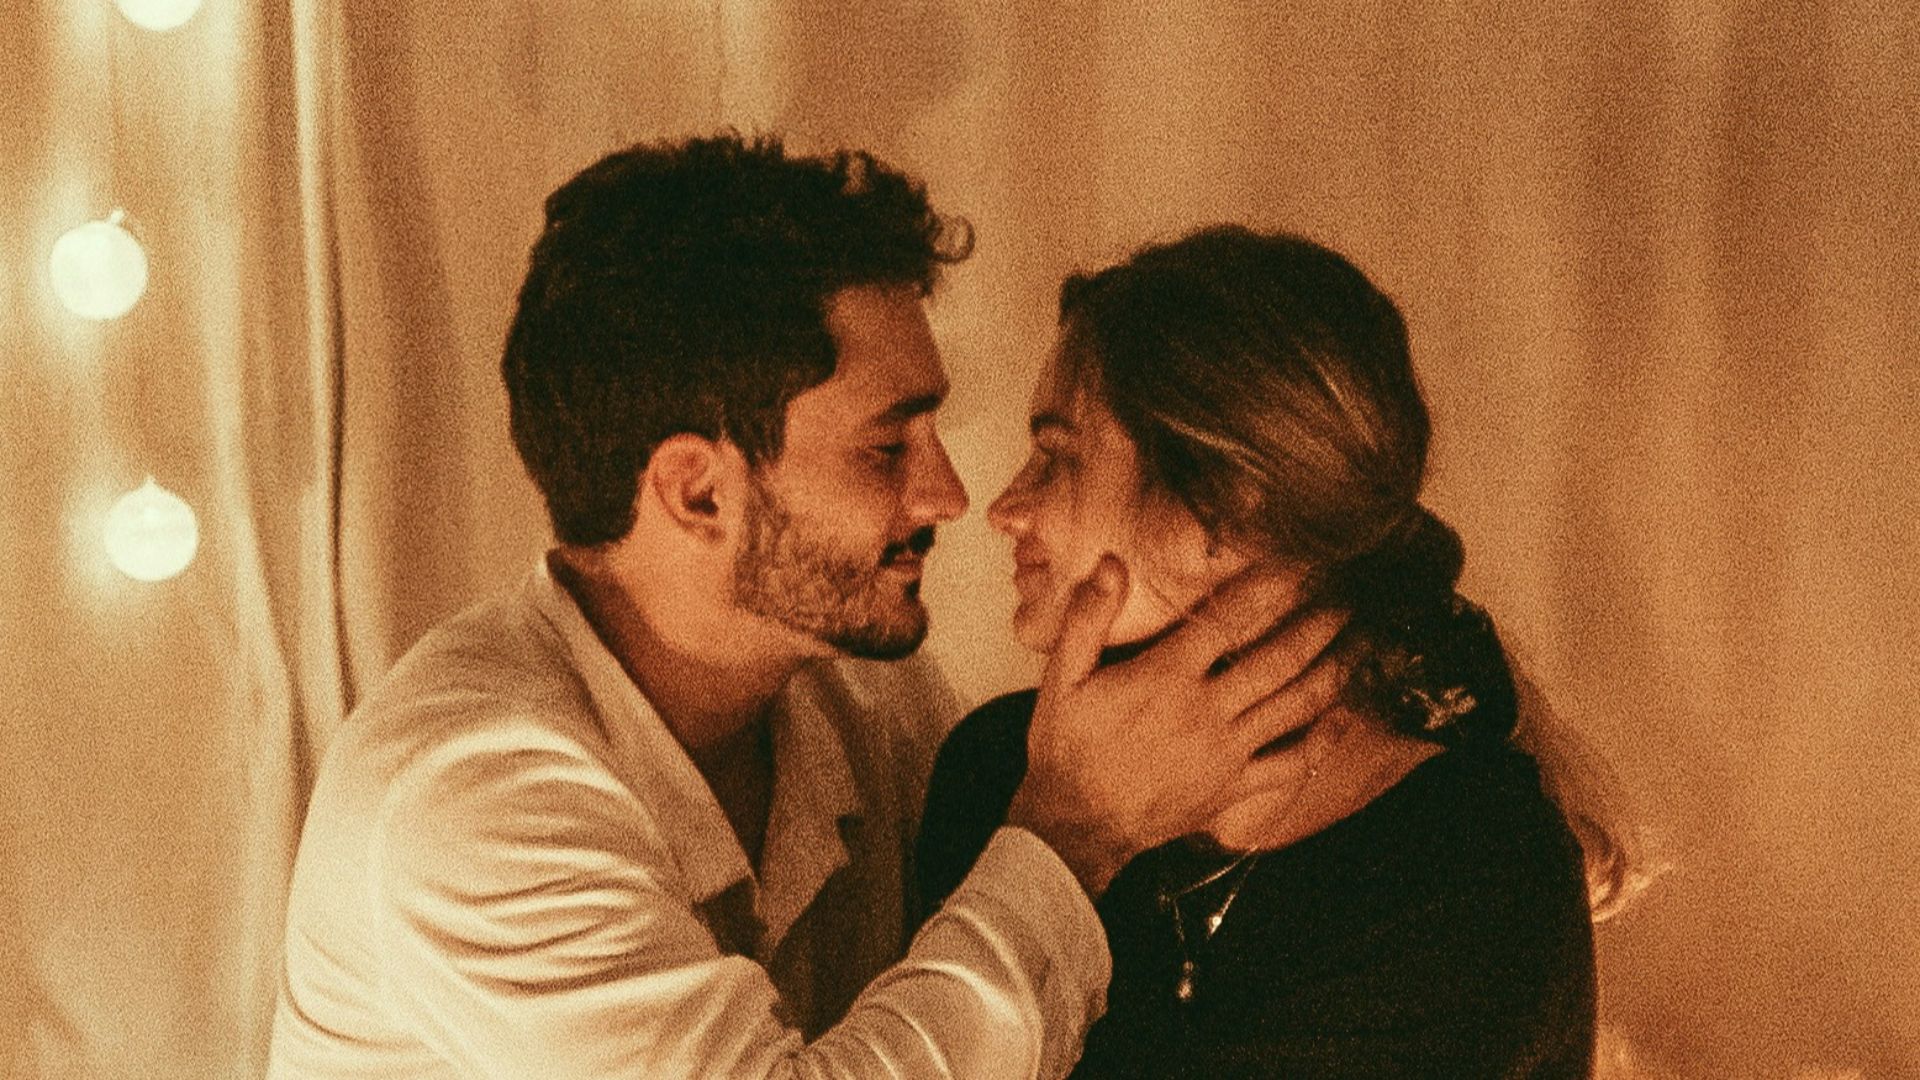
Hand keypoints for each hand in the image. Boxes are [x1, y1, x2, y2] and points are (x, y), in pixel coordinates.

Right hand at [1006, 556, 1350, 895]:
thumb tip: (1113, 564)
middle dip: (1318, 623)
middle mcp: (1205, 711)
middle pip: (1277, 658)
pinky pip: (1290, 764)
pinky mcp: (1233, 787)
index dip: (1269, 587)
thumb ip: (1087, 619)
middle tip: (1349, 596)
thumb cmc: (1067, 750)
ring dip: (1333, 671)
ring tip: (1364, 642)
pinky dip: (1323, 741)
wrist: (1075, 825)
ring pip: (1294, 705)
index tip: (1299, 562)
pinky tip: (1346, 718)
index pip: (1228, 620)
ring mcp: (1226, 752)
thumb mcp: (1062, 679)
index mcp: (1165, 678)